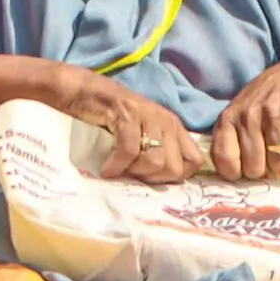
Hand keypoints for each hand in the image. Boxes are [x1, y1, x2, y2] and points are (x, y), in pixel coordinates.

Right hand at [51, 64, 205, 184]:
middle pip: (174, 167)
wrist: (84, 93)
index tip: (150, 178)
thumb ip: (155, 155)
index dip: (174, 177)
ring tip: (118, 169)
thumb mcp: (141, 137)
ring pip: (155, 161)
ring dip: (133, 171)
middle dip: (150, 178)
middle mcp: (167, 121)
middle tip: (130, 174)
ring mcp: (149, 116)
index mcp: (174, 128)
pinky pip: (130, 150)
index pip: (194, 162)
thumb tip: (161, 187)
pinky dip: (117, 165)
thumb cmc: (110, 120)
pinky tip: (107, 168)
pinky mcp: (128, 114)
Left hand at [211, 57, 279, 182]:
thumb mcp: (237, 114)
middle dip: (262, 170)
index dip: (234, 173)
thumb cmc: (262, 101)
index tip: (243, 171)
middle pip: (253, 167)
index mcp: (229, 117)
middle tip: (267, 161)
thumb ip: (230, 140)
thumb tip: (231, 177)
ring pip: (277, 161)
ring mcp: (274, 113)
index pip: (224, 158)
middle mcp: (249, 114)